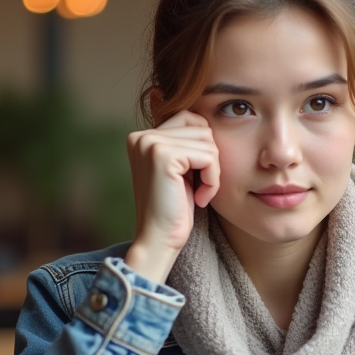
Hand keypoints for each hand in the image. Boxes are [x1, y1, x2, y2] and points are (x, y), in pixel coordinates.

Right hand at [124, 111, 218, 282]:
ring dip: (213, 172)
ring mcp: (149, 143)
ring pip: (208, 141)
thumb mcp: (181, 170)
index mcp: (142, 136)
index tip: (194, 179)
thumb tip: (208, 113)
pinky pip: (208, 156)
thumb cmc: (174, 210)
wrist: (158, 241)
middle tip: (198, 188)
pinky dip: (212, 180)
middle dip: (210, 159)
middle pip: (201, 127)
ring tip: (198, 193)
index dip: (203, 150)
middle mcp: (141, 135)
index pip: (192, 119)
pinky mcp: (162, 155)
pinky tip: (200, 198)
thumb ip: (186, 142)